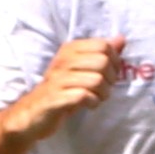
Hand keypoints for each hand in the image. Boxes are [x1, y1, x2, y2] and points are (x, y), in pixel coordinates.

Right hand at [3, 37, 123, 139]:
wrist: (32, 114)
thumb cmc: (61, 90)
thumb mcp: (81, 69)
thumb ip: (101, 54)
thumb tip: (121, 39)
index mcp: (70, 49)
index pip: (103, 45)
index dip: (114, 61)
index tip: (108, 74)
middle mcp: (63, 60)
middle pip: (103, 62)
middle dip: (110, 79)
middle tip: (102, 89)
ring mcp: (58, 79)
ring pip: (96, 80)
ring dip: (102, 94)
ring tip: (96, 98)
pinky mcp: (55, 98)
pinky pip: (83, 96)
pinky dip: (92, 102)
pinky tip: (87, 105)